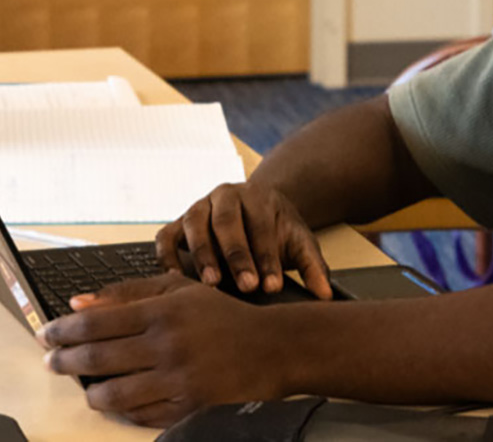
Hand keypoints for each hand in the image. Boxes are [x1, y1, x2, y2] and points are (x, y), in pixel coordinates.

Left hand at [38, 272, 285, 426]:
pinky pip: (138, 416)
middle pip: (97, 358)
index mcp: (163, 311)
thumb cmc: (221, 316)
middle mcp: (167, 346)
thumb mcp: (179, 290)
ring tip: (85, 386)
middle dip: (65, 361)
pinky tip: (116, 400)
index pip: (97, 322)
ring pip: (112, 395)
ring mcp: (176, 381)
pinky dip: (121, 410)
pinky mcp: (186, 409)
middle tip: (51, 362)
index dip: (63, 330)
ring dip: (89, 392)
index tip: (47, 334)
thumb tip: (79, 302)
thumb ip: (129, 292)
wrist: (270, 348)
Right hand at [155, 182, 332, 299]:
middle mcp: (226, 195)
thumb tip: (326, 296)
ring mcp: (199, 206)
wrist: (255, 212)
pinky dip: (167, 256)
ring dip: (202, 255)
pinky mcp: (177, 223)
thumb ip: (313, 267)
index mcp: (258, 196)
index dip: (267, 257)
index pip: (261, 226)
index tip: (272, 285)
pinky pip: (166, 237)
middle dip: (237, 256)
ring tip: (211, 284)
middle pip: (227, 223)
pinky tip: (174, 279)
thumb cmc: (276, 232)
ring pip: (195, 225)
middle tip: (246, 286)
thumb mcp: (299, 243)